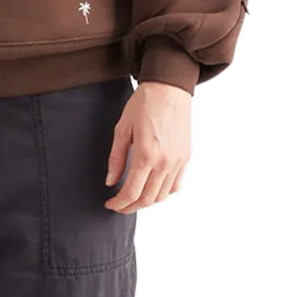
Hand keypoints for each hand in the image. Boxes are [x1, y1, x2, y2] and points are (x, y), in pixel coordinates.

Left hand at [104, 80, 192, 210]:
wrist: (168, 89)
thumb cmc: (144, 104)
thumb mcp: (122, 130)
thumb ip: (116, 159)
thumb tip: (110, 181)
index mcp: (146, 155)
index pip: (131, 192)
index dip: (119, 204)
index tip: (110, 204)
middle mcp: (164, 162)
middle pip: (147, 199)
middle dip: (130, 207)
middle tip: (119, 205)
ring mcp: (178, 162)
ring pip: (163, 196)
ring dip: (147, 202)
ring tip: (134, 198)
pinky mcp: (185, 158)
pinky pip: (176, 185)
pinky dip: (164, 192)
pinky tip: (152, 188)